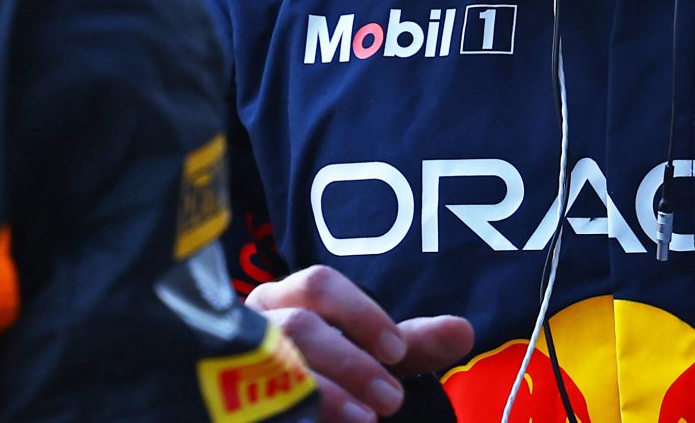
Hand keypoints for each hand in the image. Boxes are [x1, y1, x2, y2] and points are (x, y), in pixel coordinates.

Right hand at [247, 264, 474, 422]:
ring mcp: (235, 361)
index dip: (360, 313)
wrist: (285, 408)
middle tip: (392, 399)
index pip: (318, 284)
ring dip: (327, 392)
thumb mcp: (374, 360)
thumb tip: (464, 329)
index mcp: (286, 297)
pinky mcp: (230, 399)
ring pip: (276, 365)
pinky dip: (299, 410)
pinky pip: (258, 402)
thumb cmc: (331, 376)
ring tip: (366, 418)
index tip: (398, 350)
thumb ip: (413, 345)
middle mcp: (255, 323)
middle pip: (299, 327)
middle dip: (351, 361)